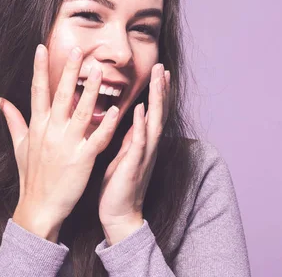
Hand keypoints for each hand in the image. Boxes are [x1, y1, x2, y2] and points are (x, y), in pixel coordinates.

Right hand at [0, 44, 119, 241]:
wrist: (39, 208)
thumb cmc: (32, 176)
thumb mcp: (19, 145)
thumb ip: (13, 119)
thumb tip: (0, 99)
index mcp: (38, 126)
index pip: (38, 91)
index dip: (40, 68)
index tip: (42, 47)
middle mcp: (52, 131)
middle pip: (61, 95)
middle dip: (69, 71)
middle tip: (77, 50)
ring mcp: (67, 144)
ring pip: (81, 112)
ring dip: (91, 91)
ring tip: (99, 71)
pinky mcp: (82, 159)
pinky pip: (97, 139)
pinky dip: (107, 125)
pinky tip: (116, 111)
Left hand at [98, 63, 169, 244]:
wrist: (118, 214)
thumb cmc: (118, 185)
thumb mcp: (124, 154)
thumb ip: (131, 136)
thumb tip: (135, 117)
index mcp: (144, 142)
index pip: (154, 111)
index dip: (159, 91)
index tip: (161, 71)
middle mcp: (149, 146)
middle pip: (159, 112)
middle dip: (161, 88)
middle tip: (163, 66)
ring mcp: (144, 154)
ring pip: (154, 122)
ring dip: (157, 99)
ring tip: (159, 78)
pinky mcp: (134, 165)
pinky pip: (139, 142)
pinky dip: (141, 124)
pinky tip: (140, 108)